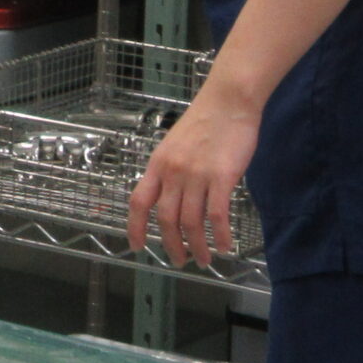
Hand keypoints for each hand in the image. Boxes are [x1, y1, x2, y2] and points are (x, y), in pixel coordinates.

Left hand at [126, 87, 257, 269]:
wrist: (227, 101)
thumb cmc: (204, 122)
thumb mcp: (175, 145)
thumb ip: (169, 170)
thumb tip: (169, 197)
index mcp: (158, 164)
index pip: (139, 201)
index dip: (135, 227)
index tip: (136, 247)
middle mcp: (173, 171)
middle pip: (165, 219)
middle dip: (171, 246)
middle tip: (179, 261)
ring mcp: (196, 174)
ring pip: (191, 222)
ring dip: (196, 247)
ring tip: (203, 260)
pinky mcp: (221, 177)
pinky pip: (217, 215)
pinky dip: (219, 236)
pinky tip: (224, 246)